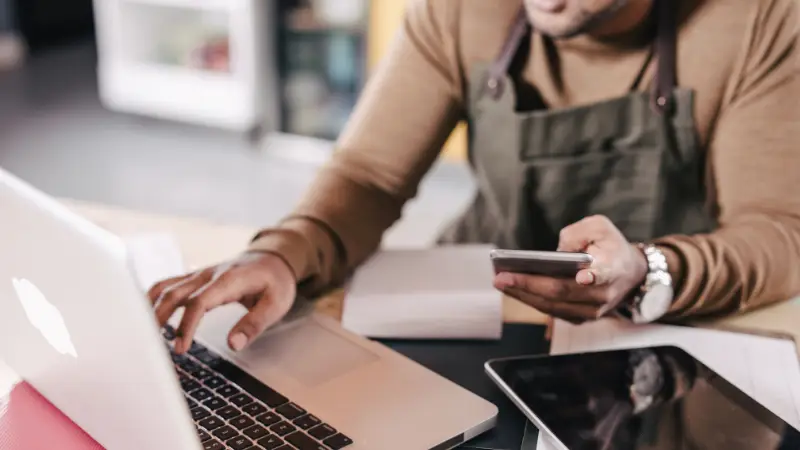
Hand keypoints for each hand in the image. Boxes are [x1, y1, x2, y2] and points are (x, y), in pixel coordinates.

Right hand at [148, 252, 296, 353]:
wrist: (274, 258)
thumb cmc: (276, 282)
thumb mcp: (276, 304)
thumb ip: (255, 324)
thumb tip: (233, 344)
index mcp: (228, 280)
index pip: (199, 303)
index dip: (186, 326)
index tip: (180, 349)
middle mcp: (208, 274)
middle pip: (174, 293)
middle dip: (160, 319)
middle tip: (154, 348)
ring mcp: (199, 274)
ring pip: (166, 286)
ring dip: (151, 308)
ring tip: (143, 334)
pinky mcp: (195, 277)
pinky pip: (168, 284)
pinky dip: (153, 298)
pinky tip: (145, 315)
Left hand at [494, 215, 647, 323]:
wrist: (630, 274)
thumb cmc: (610, 246)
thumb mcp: (599, 226)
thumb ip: (578, 233)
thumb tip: (557, 252)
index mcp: (613, 266)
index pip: (604, 273)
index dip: (594, 276)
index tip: (583, 276)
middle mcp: (603, 293)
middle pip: (563, 292)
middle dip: (529, 284)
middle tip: (502, 277)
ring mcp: (592, 310)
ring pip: (553, 306)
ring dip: (523, 295)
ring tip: (500, 282)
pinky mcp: (581, 317)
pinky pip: (552, 311)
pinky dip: (530, 300)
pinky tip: (512, 288)